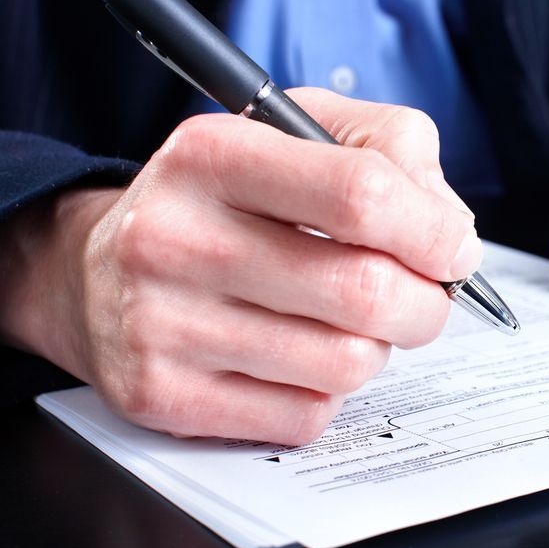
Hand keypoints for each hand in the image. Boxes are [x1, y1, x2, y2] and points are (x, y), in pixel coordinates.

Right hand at [0, 88, 480, 443]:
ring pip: (346, 361)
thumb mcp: (295, 133)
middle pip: (365, 290)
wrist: (95, 273)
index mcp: (212, 154)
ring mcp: (162, 325)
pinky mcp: (164, 397)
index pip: (362, 194)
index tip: (453, 247)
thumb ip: (390, 149)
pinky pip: (307, 414)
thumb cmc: (222, 201)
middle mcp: (174, 238)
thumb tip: (450, 229)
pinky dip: (325, 390)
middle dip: (424, 302)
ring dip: (374, 346)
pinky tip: (294, 355)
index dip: (434, 230)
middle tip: (419, 295)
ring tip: (342, 319)